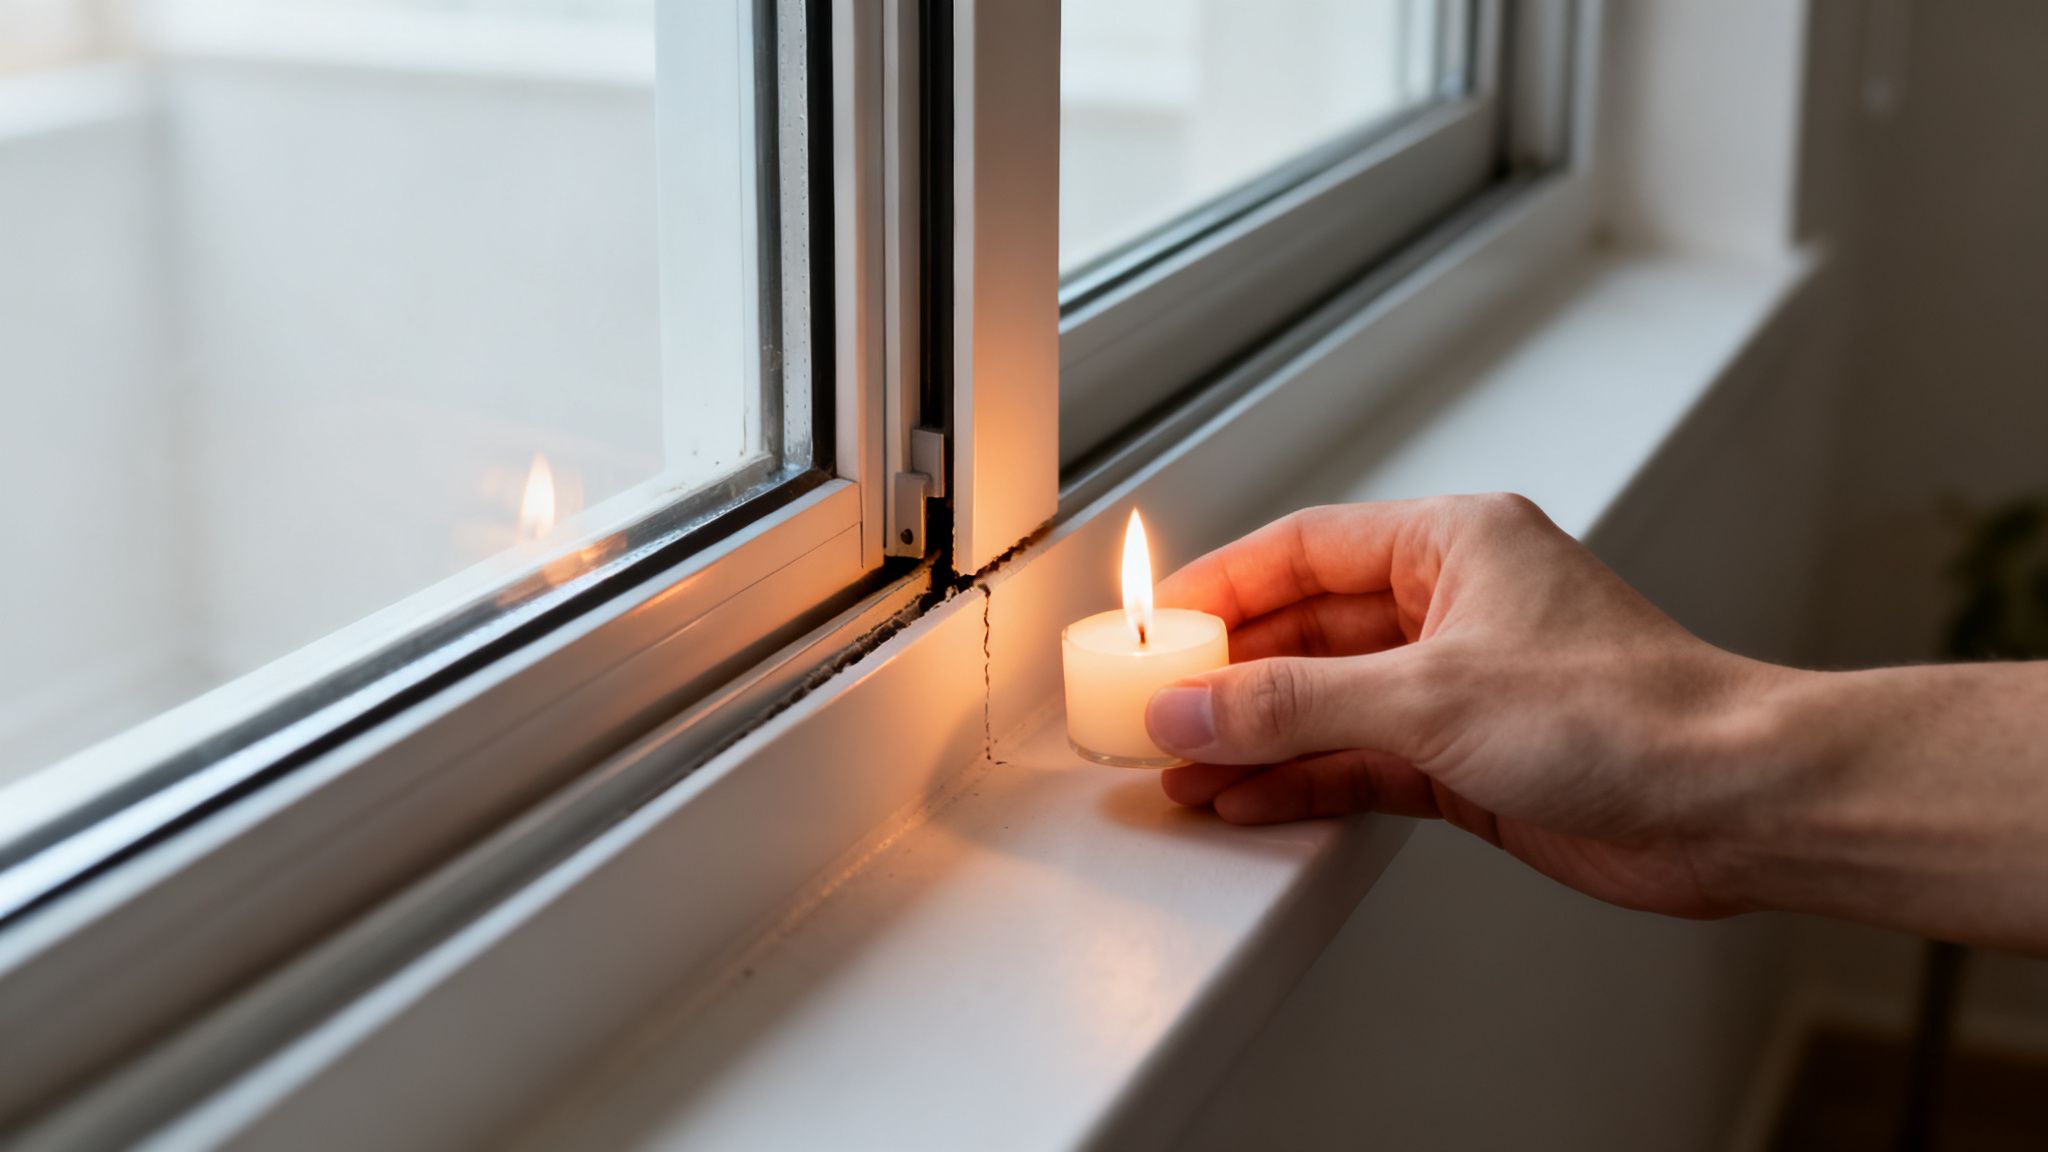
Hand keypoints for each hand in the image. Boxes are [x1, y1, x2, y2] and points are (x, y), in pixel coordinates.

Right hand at [1144, 494, 1787, 918]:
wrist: (1733, 806)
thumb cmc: (1628, 714)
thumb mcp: (1431, 698)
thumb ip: (1294, 706)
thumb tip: (1190, 708)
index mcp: (1451, 543)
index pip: (1301, 549)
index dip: (1218, 587)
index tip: (1148, 628)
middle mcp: (1451, 606)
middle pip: (1303, 631)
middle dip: (1226, 676)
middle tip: (1150, 711)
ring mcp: (1458, 686)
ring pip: (1326, 703)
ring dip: (1256, 737)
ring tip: (1178, 770)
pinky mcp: (1467, 759)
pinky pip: (1358, 760)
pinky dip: (1302, 780)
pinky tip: (1244, 800)